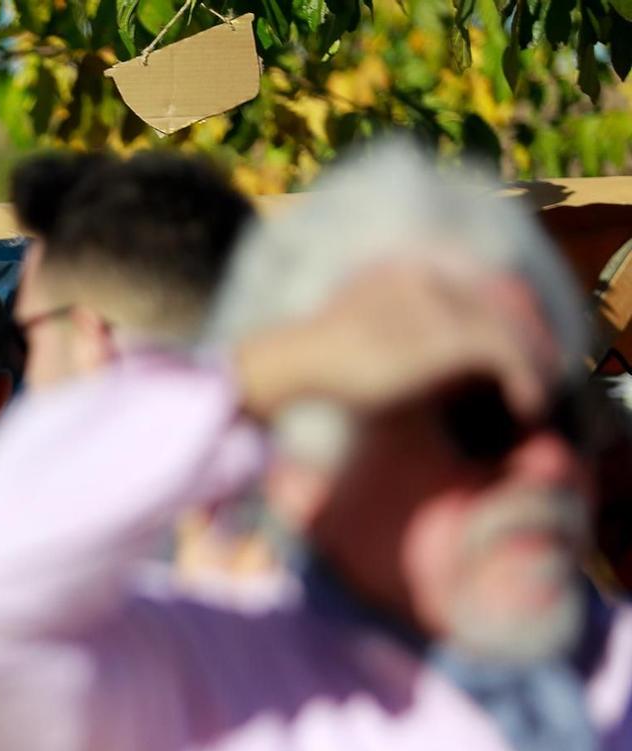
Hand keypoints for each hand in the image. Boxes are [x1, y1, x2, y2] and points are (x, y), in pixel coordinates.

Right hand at [234, 261, 561, 428]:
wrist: (294, 361)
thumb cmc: (314, 358)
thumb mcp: (360, 326)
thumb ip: (394, 326)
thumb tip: (430, 354)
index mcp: (405, 266)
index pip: (472, 285)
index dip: (498, 317)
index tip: (510, 350)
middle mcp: (430, 275)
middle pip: (495, 304)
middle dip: (522, 340)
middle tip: (536, 373)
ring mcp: (440, 303)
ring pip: (506, 329)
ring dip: (530, 364)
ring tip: (535, 395)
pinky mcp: (447, 335)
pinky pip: (504, 353)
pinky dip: (524, 379)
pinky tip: (527, 404)